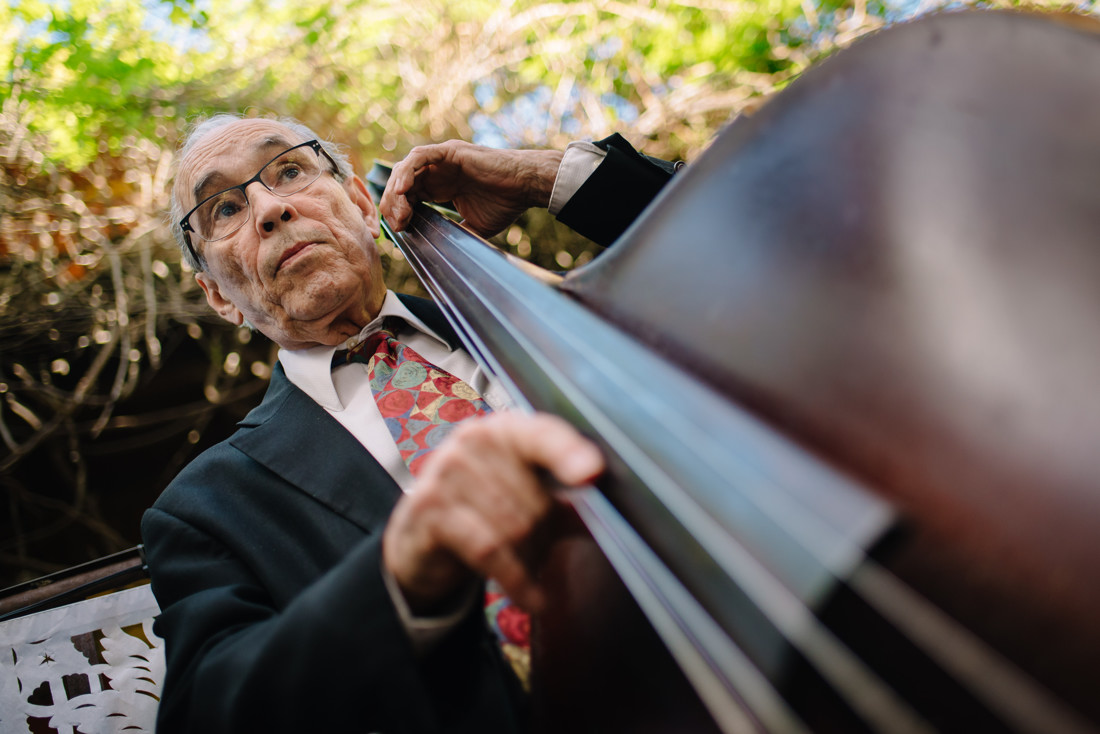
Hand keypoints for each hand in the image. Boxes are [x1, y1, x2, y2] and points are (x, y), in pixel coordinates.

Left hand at [379, 140, 563, 237]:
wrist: (524, 188)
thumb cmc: (505, 204)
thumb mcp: (473, 227)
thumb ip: (455, 233)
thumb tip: (440, 253)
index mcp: (438, 187)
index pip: (407, 196)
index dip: (398, 212)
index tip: (400, 231)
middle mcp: (436, 171)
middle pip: (400, 182)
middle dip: (393, 204)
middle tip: (399, 224)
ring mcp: (442, 160)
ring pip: (405, 168)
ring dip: (397, 190)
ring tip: (401, 210)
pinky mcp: (450, 152)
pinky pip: (419, 156)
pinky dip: (407, 171)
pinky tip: (404, 190)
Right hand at [381, 412, 602, 613]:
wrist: (420, 540)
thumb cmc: (485, 515)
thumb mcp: (530, 506)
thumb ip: (567, 505)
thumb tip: (610, 514)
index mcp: (505, 429)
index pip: (541, 434)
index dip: (568, 452)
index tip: (593, 472)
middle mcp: (473, 439)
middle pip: (534, 498)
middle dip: (545, 535)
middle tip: (539, 549)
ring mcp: (445, 470)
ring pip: (513, 527)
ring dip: (528, 558)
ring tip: (526, 566)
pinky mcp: (428, 507)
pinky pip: (488, 550)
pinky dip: (517, 580)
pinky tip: (534, 598)